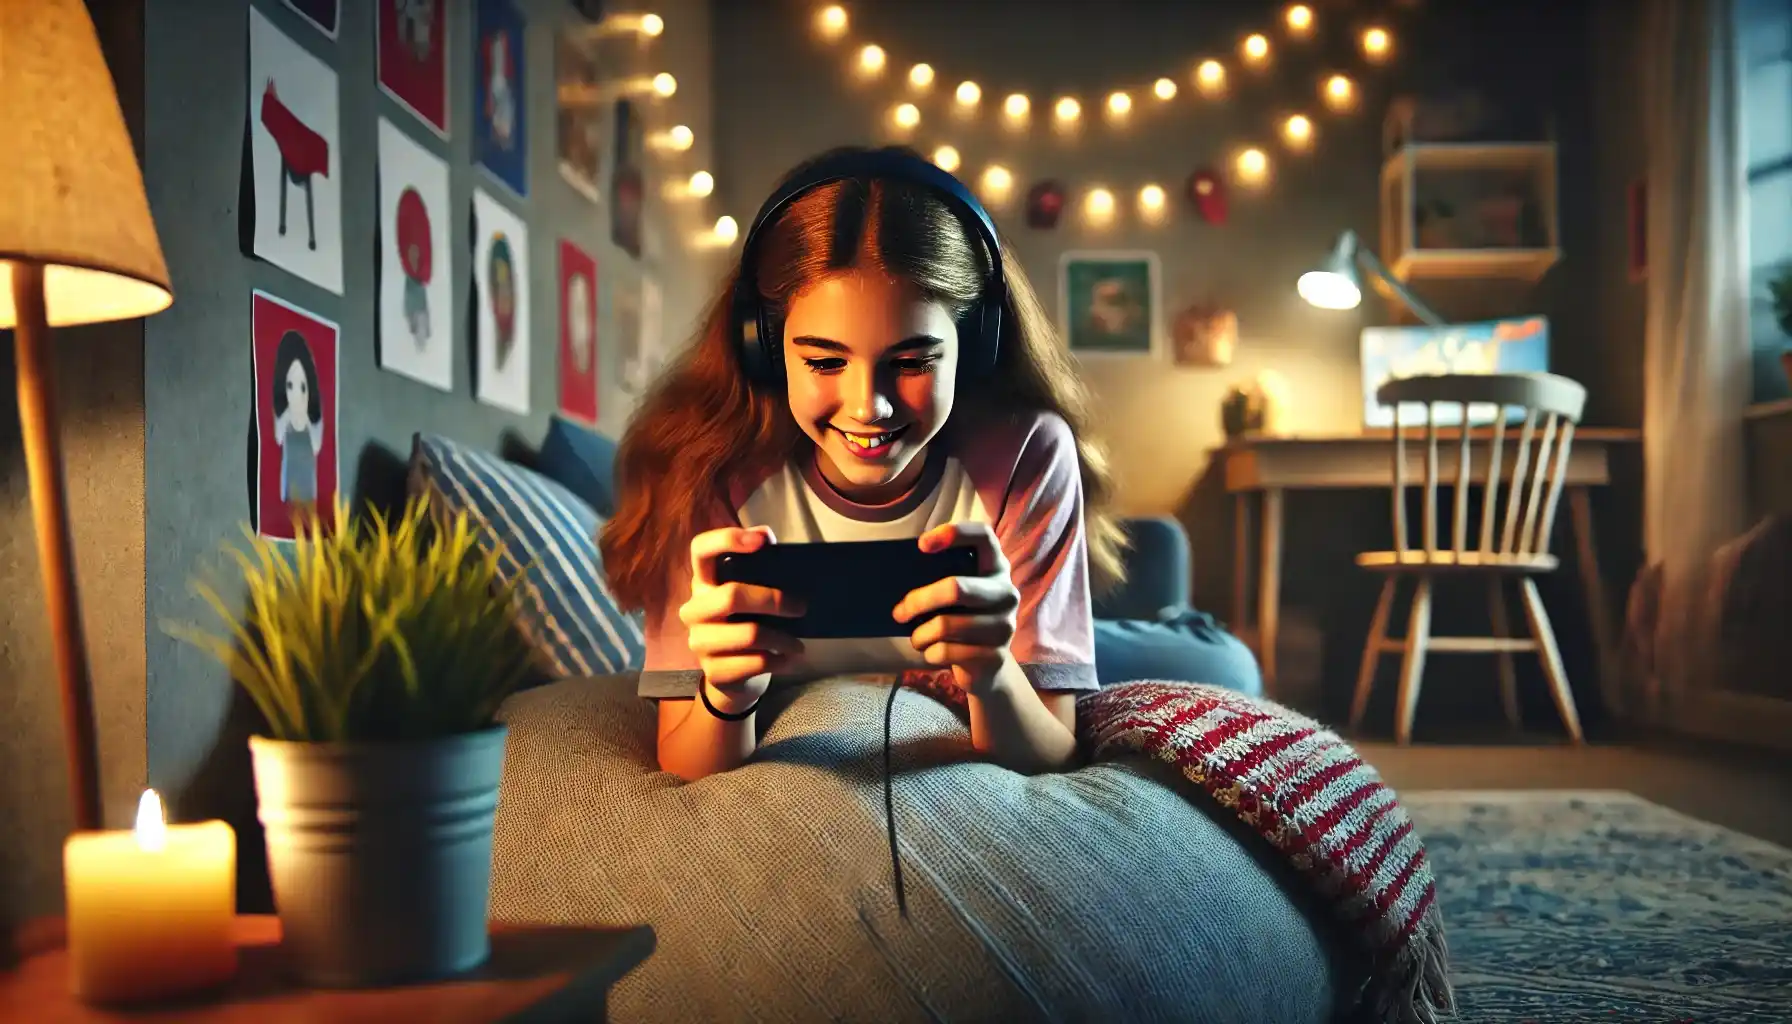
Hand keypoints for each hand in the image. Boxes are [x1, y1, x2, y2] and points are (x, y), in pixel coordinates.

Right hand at [678, 526, 805, 710]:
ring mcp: (699, 642)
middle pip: (731, 596)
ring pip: (750, 634)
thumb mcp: (750, 595)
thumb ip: (758, 569)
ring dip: (783, 639)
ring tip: (798, 644)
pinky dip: (780, 661)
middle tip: (801, 607)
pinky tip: (788, 659)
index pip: (700, 550)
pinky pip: (756, 662)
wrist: (733, 678)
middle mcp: (694, 610)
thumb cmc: (746, 625)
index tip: (762, 540)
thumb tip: (768, 538)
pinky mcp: (714, 672)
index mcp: (703, 583)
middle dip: (775, 600)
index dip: (727, 539)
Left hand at [893, 522, 1018, 692]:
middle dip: (919, 600)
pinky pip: (947, 651)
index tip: (922, 545)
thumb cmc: (962, 620)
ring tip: (917, 637)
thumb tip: (897, 578)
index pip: (983, 536)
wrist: (987, 667)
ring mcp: (1004, 625)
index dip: (954, 533)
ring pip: (946, 625)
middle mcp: (1006, 592)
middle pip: (956, 588)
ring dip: (920, 634)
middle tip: (899, 611)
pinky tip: (932, 652)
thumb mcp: (957, 596)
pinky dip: (930, 653)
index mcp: (996, 567)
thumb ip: (941, 580)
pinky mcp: (996, 655)